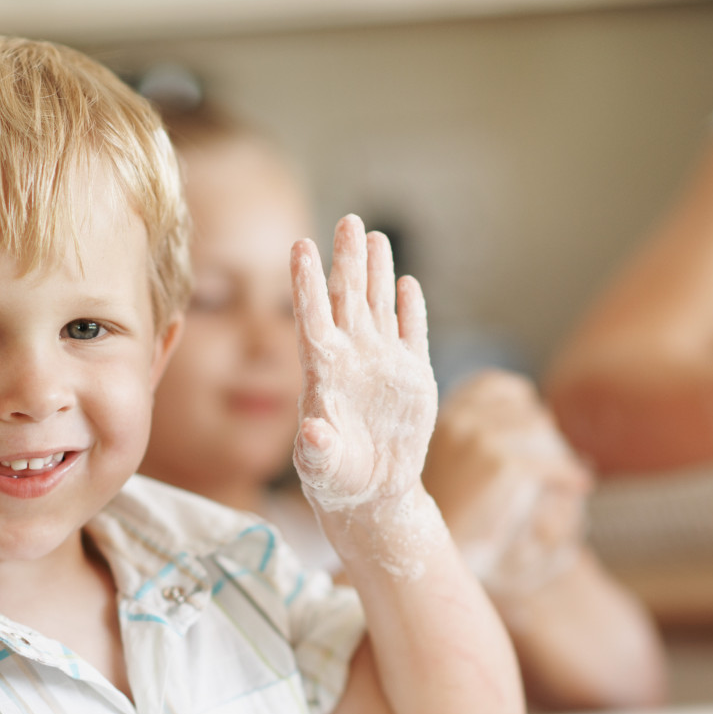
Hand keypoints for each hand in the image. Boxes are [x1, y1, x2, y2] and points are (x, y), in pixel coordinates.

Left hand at [290, 216, 440, 575]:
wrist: (372, 493)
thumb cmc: (336, 480)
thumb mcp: (322, 468)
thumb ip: (317, 449)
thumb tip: (312, 434)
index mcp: (323, 372)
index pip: (311, 316)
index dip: (307, 282)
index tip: (300, 245)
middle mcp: (351, 358)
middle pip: (346, 298)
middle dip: (346, 259)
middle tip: (347, 220)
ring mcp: (381, 363)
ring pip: (377, 305)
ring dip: (375, 270)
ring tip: (371, 234)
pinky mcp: (412, 376)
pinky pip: (410, 333)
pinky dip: (410, 308)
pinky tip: (406, 283)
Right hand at [423, 370, 589, 587]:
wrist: (423, 557)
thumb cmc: (442, 514)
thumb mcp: (453, 460)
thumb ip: (484, 431)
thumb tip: (548, 412)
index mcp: (444, 413)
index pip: (495, 386)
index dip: (521, 404)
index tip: (537, 426)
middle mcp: (459, 418)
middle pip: (525, 412)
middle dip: (546, 438)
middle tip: (559, 464)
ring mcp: (479, 438)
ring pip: (541, 433)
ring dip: (558, 456)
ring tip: (567, 477)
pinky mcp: (502, 465)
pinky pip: (550, 464)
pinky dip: (568, 475)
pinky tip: (579, 485)